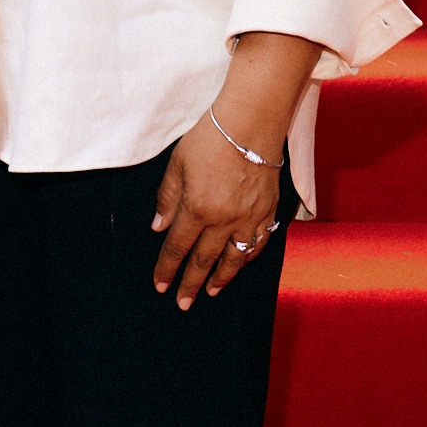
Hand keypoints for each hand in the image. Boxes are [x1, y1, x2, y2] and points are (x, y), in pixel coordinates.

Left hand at [150, 110, 283, 311]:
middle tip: (183, 302)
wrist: (251, 123)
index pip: (178, 247)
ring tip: (211, 291)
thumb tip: (159, 228)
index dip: (167, 268)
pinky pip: (257, 242)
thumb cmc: (210, 139)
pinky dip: (247, 256)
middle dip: (191, 283)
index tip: (160, 285)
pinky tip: (240, 263)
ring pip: (233, 258)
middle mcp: (223, 220)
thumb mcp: (177, 164)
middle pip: (204, 260)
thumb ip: (167, 198)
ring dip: (220, 277)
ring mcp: (248, 218)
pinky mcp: (267, 211)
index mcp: (197, 208)